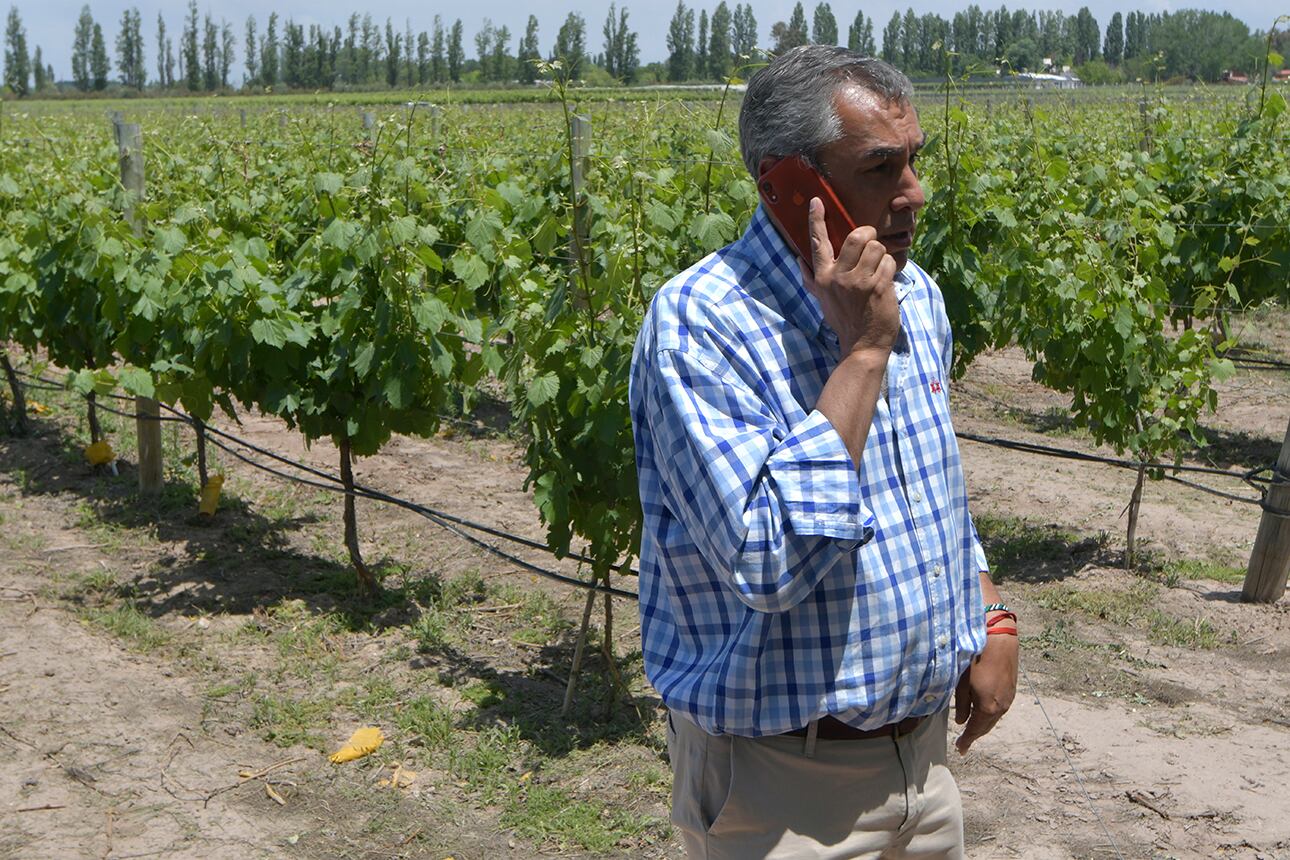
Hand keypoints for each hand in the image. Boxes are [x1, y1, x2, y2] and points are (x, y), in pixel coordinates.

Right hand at [799, 197, 899, 357]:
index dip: (817, 220)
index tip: (817, 201)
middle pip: (857, 236)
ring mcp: (859, 282)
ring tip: (877, 272)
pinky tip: (884, 284)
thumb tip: (799, 261)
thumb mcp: (823, 300)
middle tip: (871, 245)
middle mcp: (838, 277)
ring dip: (882, 256)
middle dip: (869, 235)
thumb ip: (812, 279)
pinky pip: (889, 262)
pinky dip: (891, 270)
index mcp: (823, 278)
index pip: (817, 243)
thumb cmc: (844, 320)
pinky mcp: (878, 287)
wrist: (862, 345)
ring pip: (877, 247)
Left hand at [953, 630, 1017, 754]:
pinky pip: (999, 709)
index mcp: (987, 707)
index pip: (975, 730)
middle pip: (986, 727)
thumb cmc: (975, 658)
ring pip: (994, 718)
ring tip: (971, 729)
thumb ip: (961, 704)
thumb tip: (961, 721)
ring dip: (982, 725)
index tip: (960, 749)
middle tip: (964, 743)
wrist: (998, 640)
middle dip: (974, 735)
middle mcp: (1001, 707)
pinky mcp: (1011, 690)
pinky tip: (982, 712)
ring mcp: (1009, 699)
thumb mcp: (961, 682)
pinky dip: (989, 715)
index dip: (967, 741)